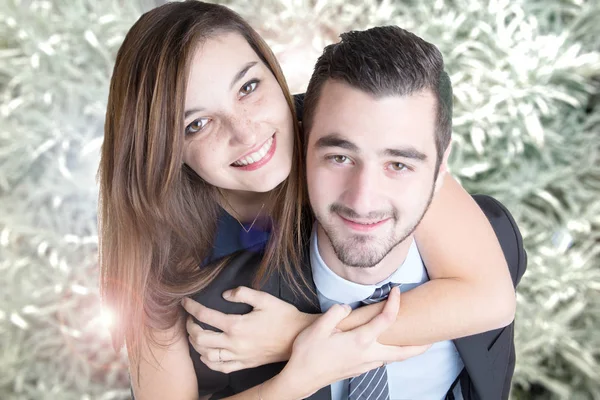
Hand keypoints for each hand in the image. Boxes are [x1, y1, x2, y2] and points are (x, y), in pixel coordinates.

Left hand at [182, 286, 316, 372]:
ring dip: (196, 344)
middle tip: (189, 319)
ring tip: (195, 334)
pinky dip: (208, 361)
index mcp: (236, 324)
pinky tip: (205, 354)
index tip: (185, 302)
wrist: (297, 337)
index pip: (206, 315)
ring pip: (206, 354)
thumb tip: (225, 294)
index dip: (191, 307)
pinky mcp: (243, 364)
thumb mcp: (265, 298)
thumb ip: (243, 293)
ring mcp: (238, 356)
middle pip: (200, 338)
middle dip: (190, 327)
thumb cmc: (282, 316)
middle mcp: (234, 343)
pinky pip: (220, 367)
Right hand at [278, 287, 430, 398]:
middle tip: (433, 337)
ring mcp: (365, 365)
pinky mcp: (359, 370)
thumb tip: (348, 308)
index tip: (397, 291)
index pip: (386, 320)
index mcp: (360, 341)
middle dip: (420, 345)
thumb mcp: (318, 328)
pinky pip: (382, 360)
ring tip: (413, 340)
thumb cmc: (308, 354)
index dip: (395, 303)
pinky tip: (387, 347)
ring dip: (407, 350)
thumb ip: (336, 313)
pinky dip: (392, 353)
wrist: (301, 378)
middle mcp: (368, 355)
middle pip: (403, 352)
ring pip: (393, 358)